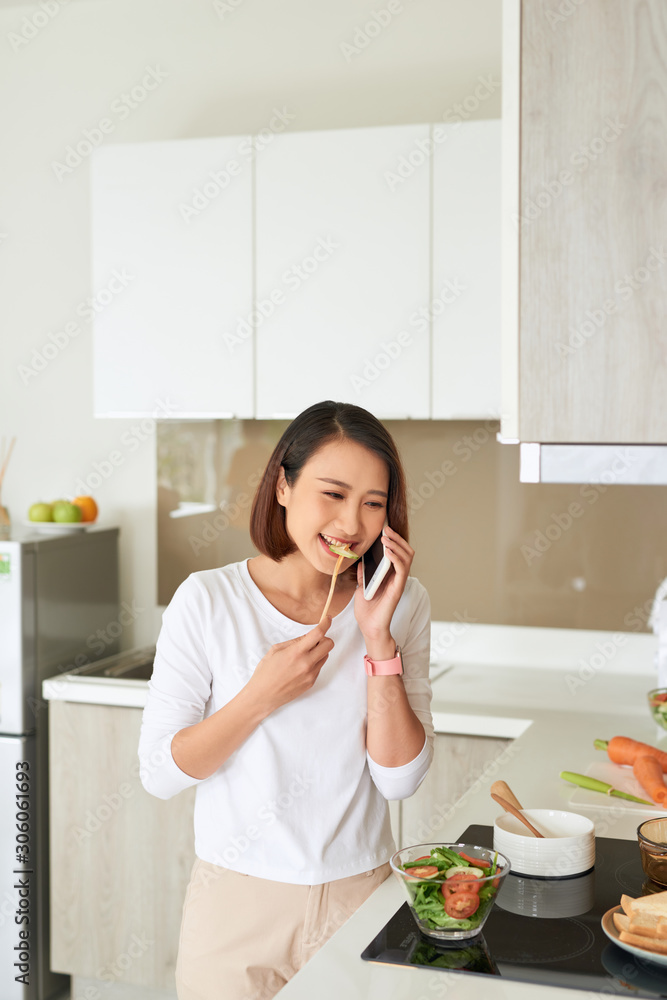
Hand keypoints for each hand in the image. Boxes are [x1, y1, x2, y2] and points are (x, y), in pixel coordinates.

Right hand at [247, 617, 333, 713]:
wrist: (263, 696)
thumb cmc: (265, 672)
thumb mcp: (276, 650)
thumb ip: (294, 642)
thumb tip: (308, 636)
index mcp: (296, 653)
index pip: (318, 634)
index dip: (325, 623)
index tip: (327, 619)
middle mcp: (306, 664)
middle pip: (329, 644)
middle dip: (324, 639)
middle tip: (312, 641)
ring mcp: (311, 674)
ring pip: (325, 656)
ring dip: (318, 652)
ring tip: (301, 656)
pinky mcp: (311, 683)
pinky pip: (319, 667)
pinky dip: (313, 663)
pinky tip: (299, 668)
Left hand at [354, 525, 413, 641]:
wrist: (369, 627)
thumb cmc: (367, 610)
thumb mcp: (362, 587)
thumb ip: (364, 574)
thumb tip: (361, 560)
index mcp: (390, 575)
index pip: (398, 553)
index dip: (394, 540)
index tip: (384, 530)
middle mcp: (397, 577)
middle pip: (406, 552)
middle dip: (397, 538)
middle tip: (386, 529)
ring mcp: (399, 582)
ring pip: (407, 558)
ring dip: (397, 545)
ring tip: (386, 538)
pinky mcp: (397, 589)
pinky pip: (401, 570)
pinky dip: (396, 558)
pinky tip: (387, 551)